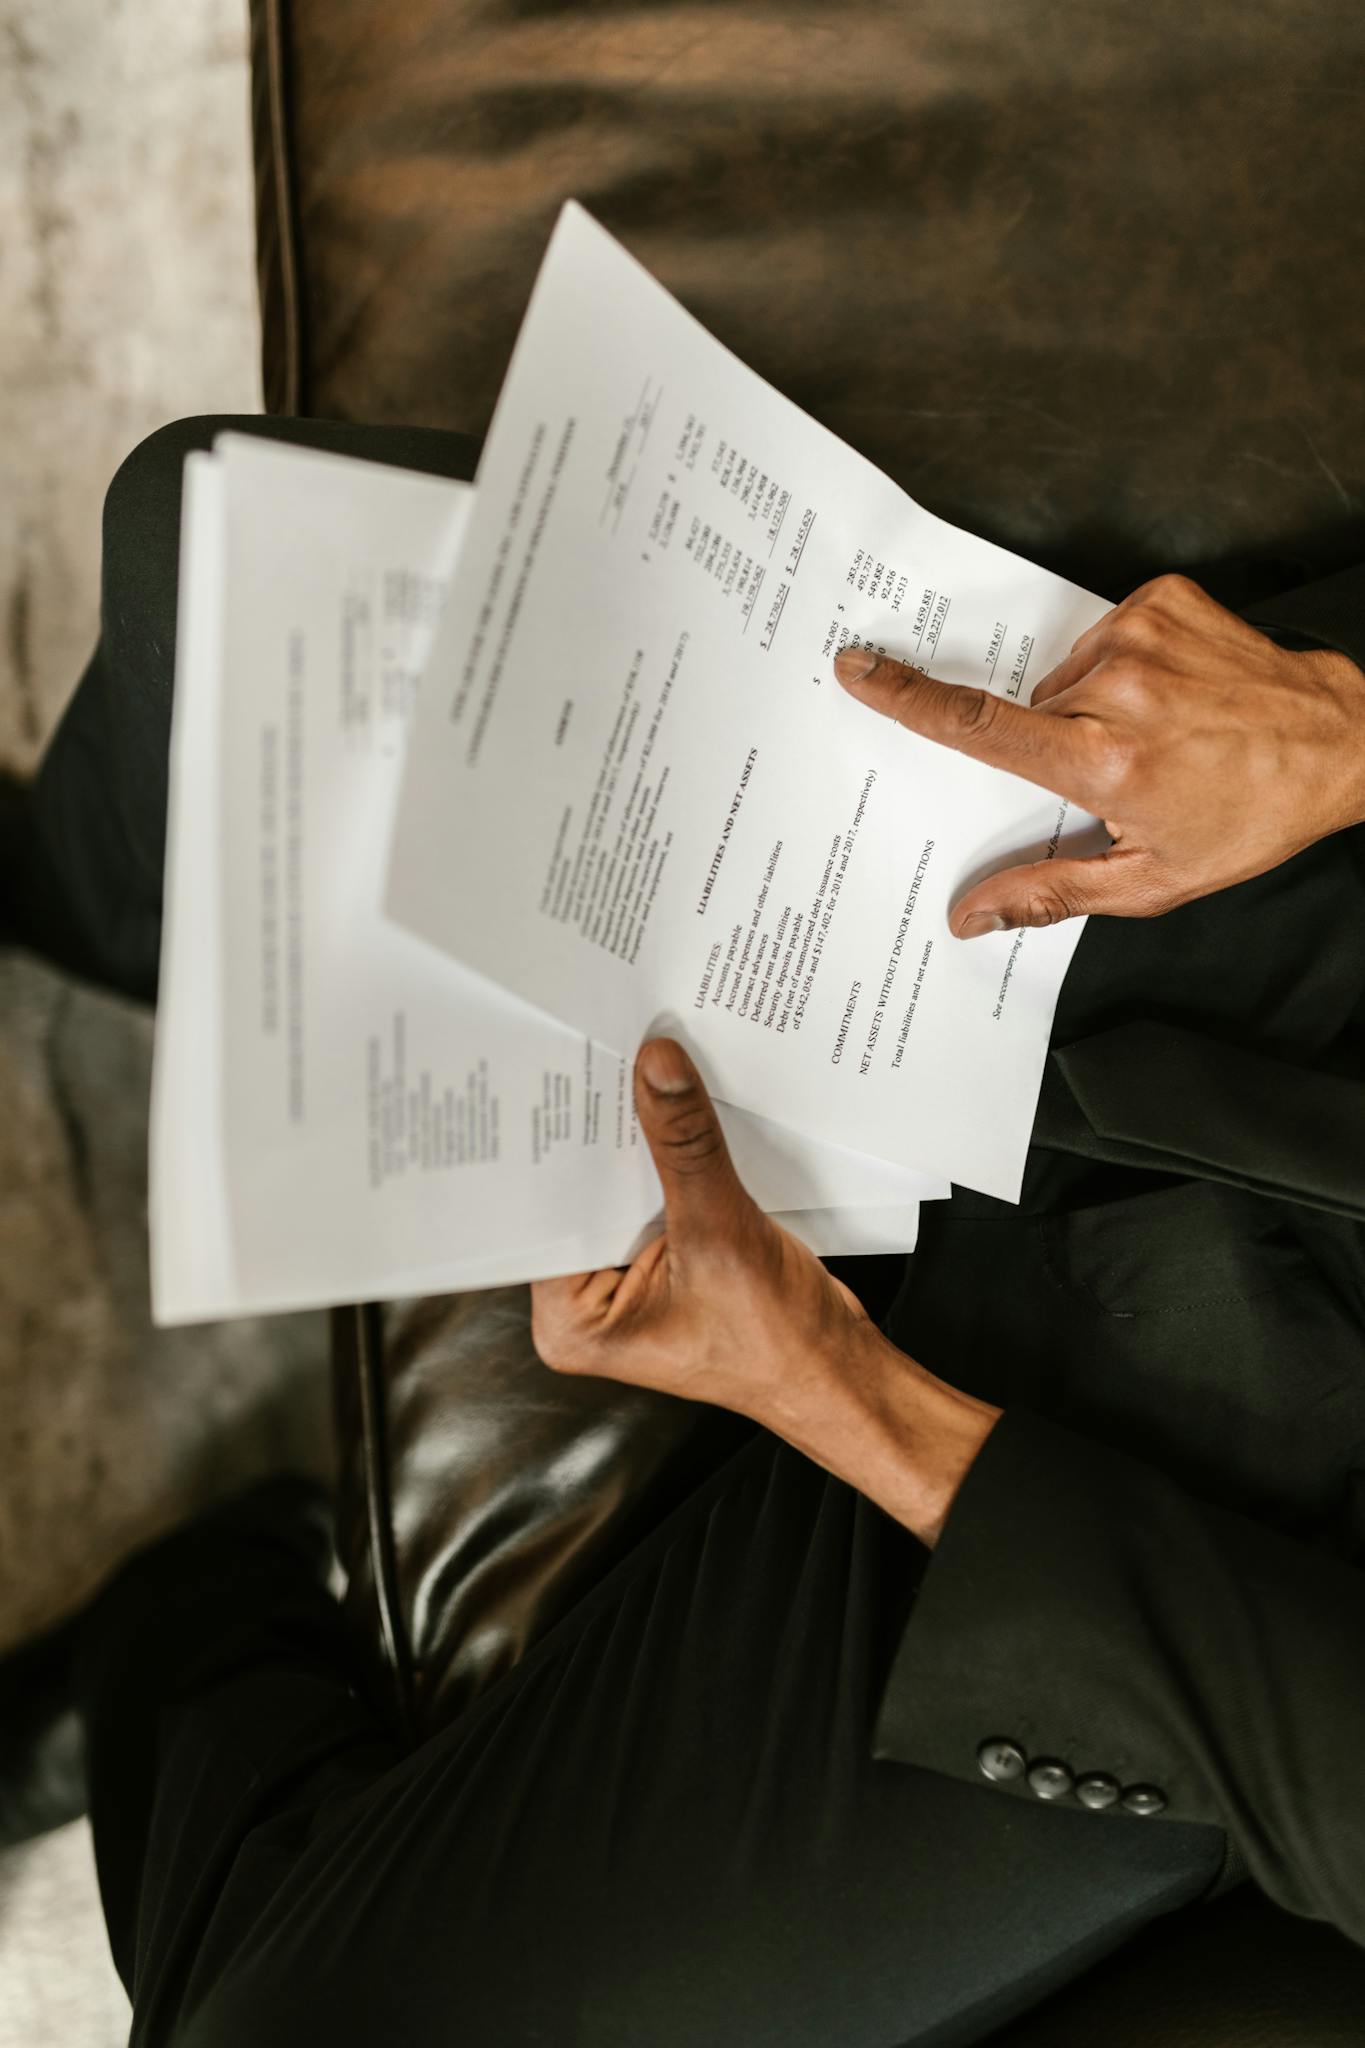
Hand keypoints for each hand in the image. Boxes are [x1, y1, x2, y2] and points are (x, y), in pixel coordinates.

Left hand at [531, 1037, 999, 1545]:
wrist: (840, 1373)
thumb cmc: (778, 1345)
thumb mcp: (723, 1232)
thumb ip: (685, 1145)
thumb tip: (656, 1066)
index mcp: (570, 1323)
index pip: (546, 1213)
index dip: (559, 1144)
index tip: (563, 1073)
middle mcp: (586, 1304)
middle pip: (582, 1197)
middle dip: (600, 1135)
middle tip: (601, 1053)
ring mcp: (626, 1282)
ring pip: (620, 1189)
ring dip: (638, 1141)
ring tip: (638, 1068)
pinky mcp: (664, 1260)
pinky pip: (654, 1193)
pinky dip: (670, 1158)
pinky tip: (678, 1109)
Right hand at [834, 573, 1364, 932]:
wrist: (1336, 744)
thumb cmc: (1246, 817)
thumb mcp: (1150, 881)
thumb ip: (1048, 893)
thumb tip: (969, 915)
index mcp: (1103, 762)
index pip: (981, 727)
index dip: (908, 700)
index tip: (860, 670)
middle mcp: (1117, 691)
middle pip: (1029, 713)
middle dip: (1051, 744)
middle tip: (1116, 768)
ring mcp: (1141, 636)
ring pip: (1066, 677)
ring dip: (1090, 706)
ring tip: (1153, 732)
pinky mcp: (1162, 599)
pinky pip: (1104, 635)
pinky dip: (1121, 665)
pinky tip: (1167, 693)